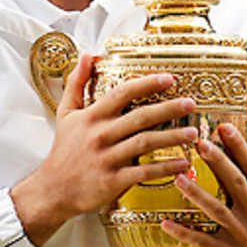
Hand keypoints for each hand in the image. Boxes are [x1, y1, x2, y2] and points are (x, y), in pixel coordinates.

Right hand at [12, 54, 199, 246]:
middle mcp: (100, 135)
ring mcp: (107, 158)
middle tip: (191, 103)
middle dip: (168, 108)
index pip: (123, 93)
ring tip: (193, 133)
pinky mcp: (113, 181)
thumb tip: (85, 56)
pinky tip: (182, 163)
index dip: (147, 84)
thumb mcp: (65, 114)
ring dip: (172, 137)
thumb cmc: (64, 151)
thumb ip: (76, 84)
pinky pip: (144, 172)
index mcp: (92, 117)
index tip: (169, 79)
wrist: (53, 190)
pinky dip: (165, 168)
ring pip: (145, 143)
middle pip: (140, 117)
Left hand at [165, 124, 246, 246]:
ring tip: (179, 177)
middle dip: (219, 163)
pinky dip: (185, 233)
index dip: (240, 147)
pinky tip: (166, 223)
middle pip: (237, 184)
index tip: (224, 128)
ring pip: (218, 211)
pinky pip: (203, 241)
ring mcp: (242, 235)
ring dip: (197, 194)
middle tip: (200, 143)